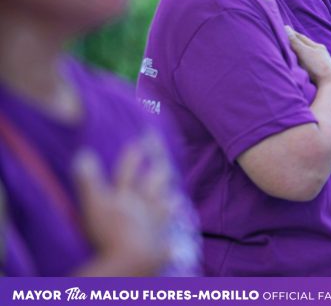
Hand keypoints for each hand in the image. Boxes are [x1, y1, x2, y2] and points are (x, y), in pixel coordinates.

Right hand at [73, 136, 172, 275]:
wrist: (131, 259)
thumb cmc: (108, 231)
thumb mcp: (93, 204)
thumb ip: (88, 180)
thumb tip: (83, 154)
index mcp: (125, 197)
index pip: (127, 173)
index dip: (131, 158)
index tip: (137, 143)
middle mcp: (142, 208)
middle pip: (153, 187)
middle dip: (159, 173)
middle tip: (164, 164)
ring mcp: (153, 227)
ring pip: (163, 209)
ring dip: (168, 202)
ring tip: (175, 197)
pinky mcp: (159, 248)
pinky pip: (167, 243)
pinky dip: (170, 242)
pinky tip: (175, 243)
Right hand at [286, 26, 330, 84]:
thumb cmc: (317, 66)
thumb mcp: (304, 52)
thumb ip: (295, 42)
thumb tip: (286, 28)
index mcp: (317, 46)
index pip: (302, 37)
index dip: (292, 34)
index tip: (284, 29)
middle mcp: (320, 52)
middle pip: (306, 45)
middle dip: (297, 41)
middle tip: (287, 38)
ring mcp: (321, 62)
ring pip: (308, 54)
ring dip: (300, 51)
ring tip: (292, 50)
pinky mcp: (320, 71)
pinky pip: (309, 62)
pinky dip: (303, 60)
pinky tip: (301, 63)